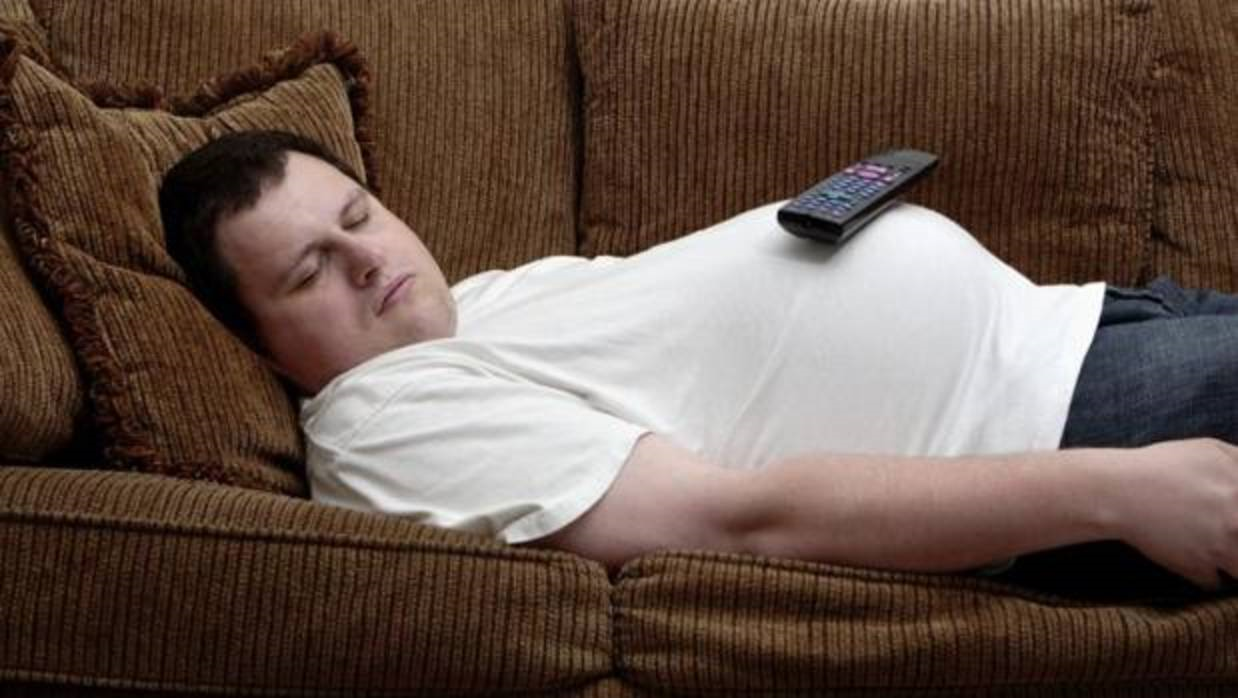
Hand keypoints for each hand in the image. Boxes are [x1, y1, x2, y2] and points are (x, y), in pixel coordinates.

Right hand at [1111, 438, 1237, 591]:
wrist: (1117, 491)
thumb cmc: (1162, 466)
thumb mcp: (1210, 450)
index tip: (1234, 522)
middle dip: (1236, 540)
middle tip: (1225, 530)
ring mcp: (1221, 551)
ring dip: (1233, 562)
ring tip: (1220, 552)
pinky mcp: (1197, 569)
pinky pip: (1215, 582)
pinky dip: (1209, 575)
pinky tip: (1197, 559)